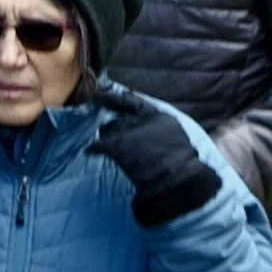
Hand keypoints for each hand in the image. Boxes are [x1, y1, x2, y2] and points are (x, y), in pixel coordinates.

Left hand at [90, 88, 218, 227]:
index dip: (116, 99)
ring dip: (106, 138)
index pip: (133, 102)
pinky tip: (91, 151)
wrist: (178, 175)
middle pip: (118, 120)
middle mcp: (140, 120)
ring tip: (106, 144)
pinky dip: (94, 149)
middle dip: (112, 127)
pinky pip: (99, 145)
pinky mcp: (117, 145)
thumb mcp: (174, 137)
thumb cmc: (180, 161)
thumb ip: (158, 131)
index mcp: (157, 116)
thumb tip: (148, 135)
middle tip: (108, 133)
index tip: (103, 96)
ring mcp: (128, 131)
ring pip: (107, 130)